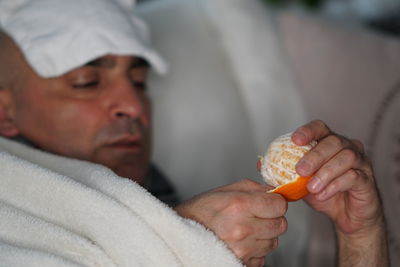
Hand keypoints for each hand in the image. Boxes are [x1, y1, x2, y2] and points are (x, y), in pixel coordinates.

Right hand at [175, 179, 287, 266]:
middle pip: (281, 224)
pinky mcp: (242, 263)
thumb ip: (251, 188)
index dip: (276, 202)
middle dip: (272, 218)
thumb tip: (272, 190)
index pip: (279, 204)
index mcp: (239, 205)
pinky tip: (241, 242)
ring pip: (273, 242)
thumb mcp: (222, 191)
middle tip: (257, 216)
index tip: (270, 202)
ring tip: (245, 230)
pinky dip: (256, 250)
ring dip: (264, 235)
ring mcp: (243, 249)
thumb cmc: (199, 213)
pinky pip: (263, 257)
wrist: (180, 236)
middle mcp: (243, 229)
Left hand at [292, 120, 387, 265]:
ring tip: (312, 187)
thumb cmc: (324, 193)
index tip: (294, 140)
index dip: (307, 131)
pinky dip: (335, 185)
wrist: (346, 217)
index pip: (319, 128)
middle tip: (300, 170)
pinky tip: (323, 194)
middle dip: (314, 155)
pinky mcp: (367, 179)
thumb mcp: (299, 182)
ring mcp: (360, 162)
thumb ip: (283, 171)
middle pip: (333, 141)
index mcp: (328, 143)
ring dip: (325, 172)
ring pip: (346, 157)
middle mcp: (347, 147)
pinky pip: (353, 176)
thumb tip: (261, 163)